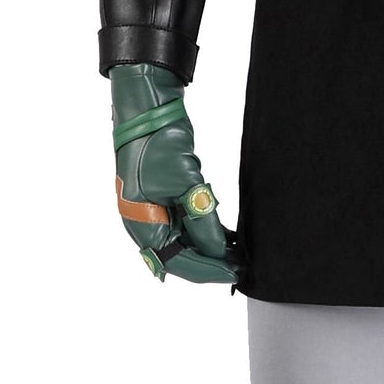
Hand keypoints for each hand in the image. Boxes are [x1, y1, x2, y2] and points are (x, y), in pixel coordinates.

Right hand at [109, 65, 236, 285]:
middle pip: (181, 256)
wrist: (147, 110)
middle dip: (212, 263)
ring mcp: (154, 212)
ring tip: (241, 254)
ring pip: (186, 243)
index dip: (208, 271)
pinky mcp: (165, 200)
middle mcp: (144, 224)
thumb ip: (202, 221)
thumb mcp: (185, 183)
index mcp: (141, 225)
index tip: (234, 273)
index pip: (177, 261)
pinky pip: (186, 225)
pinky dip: (207, 232)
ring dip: (212, 249)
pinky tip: (229, 238)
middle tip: (243, 266)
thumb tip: (218, 251)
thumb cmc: (157, 143)